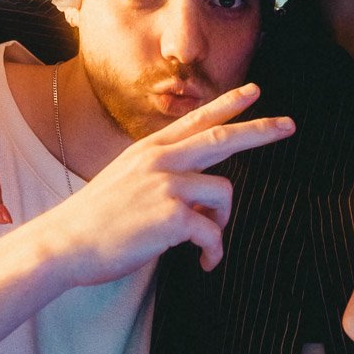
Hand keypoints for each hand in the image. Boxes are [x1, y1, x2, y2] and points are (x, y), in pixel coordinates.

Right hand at [46, 84, 294, 281]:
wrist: (64, 244)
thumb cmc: (94, 222)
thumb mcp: (126, 183)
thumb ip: (163, 180)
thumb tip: (199, 200)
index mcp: (149, 151)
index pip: (196, 120)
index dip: (228, 104)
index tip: (254, 91)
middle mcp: (160, 160)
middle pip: (222, 137)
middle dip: (260, 130)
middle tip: (289, 125)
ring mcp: (166, 184)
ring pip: (223, 192)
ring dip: (223, 221)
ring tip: (206, 243)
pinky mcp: (171, 214)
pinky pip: (213, 232)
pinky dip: (214, 251)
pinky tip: (205, 262)